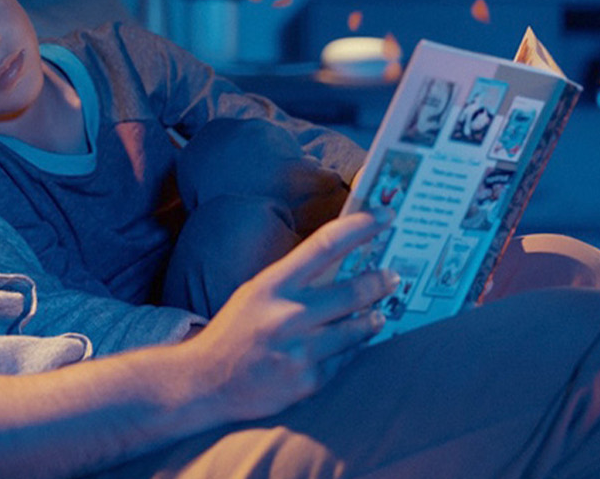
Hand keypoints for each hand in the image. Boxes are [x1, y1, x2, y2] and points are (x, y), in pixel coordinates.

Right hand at [178, 209, 399, 421]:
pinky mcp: (307, 382)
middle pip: (352, 291)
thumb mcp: (257, 291)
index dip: (362, 227)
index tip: (387, 217)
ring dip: (374, 319)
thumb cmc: (236, 330)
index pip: (325, 245)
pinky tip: (348, 347)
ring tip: (379, 314)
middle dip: (380, 282)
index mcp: (272, 285)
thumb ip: (295, 279)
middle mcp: (287, 315)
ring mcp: (299, 351)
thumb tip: (343, 262)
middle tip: (393, 276)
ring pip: (356, 330)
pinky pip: (343, 362)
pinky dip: (349, 352)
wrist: (205, 382)